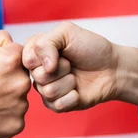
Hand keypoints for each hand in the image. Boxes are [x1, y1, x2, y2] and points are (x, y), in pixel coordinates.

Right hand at [0, 30, 30, 137]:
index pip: (20, 54)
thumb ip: (1, 39)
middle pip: (22, 77)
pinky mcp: (17, 125)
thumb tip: (14, 44)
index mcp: (12, 60)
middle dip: (8, 79)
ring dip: (7, 98)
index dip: (3, 60)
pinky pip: (15, 116)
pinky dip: (4, 116)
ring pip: (19, 98)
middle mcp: (21, 82)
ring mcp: (21, 106)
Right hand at [23, 22, 137, 112]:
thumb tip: (43, 66)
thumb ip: (46, 42)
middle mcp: (39, 72)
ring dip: (68, 82)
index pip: (25, 57)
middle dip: (60, 68)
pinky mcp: (57, 105)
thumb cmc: (92, 48)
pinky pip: (56, 105)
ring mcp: (47, 89)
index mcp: (37, 53)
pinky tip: (78, 91)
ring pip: (47, 91)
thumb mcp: (67, 32)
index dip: (43, 55)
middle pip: (37, 76)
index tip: (60, 50)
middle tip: (71, 64)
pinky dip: (72, 97)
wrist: (113, 69)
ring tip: (76, 77)